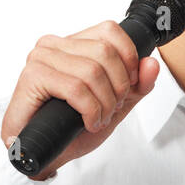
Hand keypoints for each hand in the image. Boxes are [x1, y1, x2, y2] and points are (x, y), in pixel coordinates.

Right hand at [1, 20, 160, 178]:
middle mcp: (54, 45)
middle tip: (110, 110)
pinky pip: (76, 88)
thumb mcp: (114, 106)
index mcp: (71, 44)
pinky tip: (87, 122)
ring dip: (104, 104)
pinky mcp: (33, 76)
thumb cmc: (70, 129)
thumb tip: (152, 62)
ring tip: (97, 119)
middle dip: (117, 87)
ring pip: (92, 71)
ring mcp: (41, 59)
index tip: (127, 86)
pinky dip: (89, 110)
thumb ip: (136, 86)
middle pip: (105, 52)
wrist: (44, 154)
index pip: (110, 31)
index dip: (128, 59)